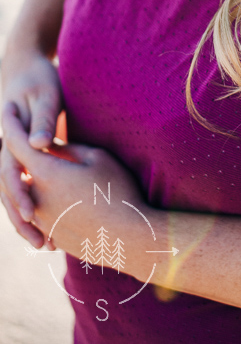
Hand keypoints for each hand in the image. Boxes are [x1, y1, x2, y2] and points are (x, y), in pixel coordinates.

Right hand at [0, 54, 63, 246]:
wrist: (24, 68)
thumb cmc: (39, 80)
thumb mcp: (46, 96)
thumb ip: (43, 121)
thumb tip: (41, 143)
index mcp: (12, 139)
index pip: (12, 172)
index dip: (22, 195)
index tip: (33, 215)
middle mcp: (9, 152)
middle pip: (11, 194)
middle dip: (25, 221)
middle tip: (43, 243)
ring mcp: (14, 159)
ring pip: (15, 198)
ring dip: (28, 223)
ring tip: (48, 246)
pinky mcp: (24, 163)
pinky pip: (25, 191)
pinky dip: (35, 211)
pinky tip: (53, 231)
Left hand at [1, 105, 152, 275]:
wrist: (124, 237)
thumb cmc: (117, 191)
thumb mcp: (99, 159)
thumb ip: (69, 150)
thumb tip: (51, 146)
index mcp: (46, 172)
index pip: (18, 142)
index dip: (12, 123)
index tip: (8, 108)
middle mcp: (34, 196)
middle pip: (15, 170)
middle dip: (16, 154)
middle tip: (21, 140)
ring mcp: (39, 218)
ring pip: (24, 193)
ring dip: (26, 181)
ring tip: (41, 170)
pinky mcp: (48, 233)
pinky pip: (34, 213)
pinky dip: (36, 202)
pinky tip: (54, 198)